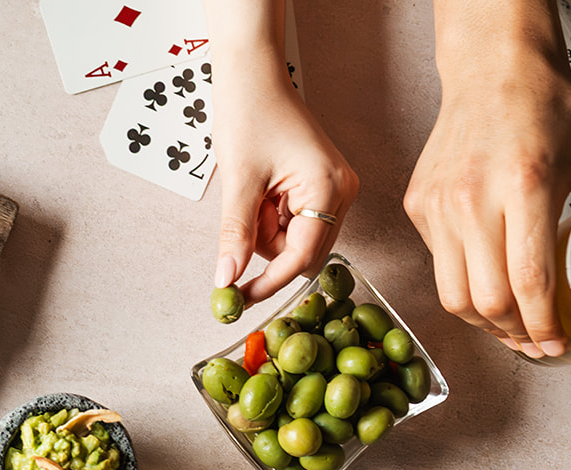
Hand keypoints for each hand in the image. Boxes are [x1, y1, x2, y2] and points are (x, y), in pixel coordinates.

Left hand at [211, 68, 357, 305]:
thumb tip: (228, 279)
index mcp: (329, 188)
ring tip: (253, 190)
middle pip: (303, 251)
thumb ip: (236, 234)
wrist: (252, 72)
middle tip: (244, 213)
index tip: (241, 297)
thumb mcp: (239, 180)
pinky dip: (273, 216)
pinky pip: (298, 221)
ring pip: (298, 239)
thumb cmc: (249, 110)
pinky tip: (263, 189)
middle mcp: (343, 191)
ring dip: (268, 228)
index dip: (269, 281)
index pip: (301, 257)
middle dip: (268, 244)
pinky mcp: (323, 185)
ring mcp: (336, 188)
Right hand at [405, 18, 570, 356]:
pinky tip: (490, 285)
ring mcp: (439, 203)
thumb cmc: (550, 106)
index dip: (543, 328)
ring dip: (484, 323)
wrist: (492, 67)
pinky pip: (440, 267)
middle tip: (537, 344)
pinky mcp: (419, 205)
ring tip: (510, 327)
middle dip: (515, 336)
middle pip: (486, 301)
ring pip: (453, 296)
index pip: (527, 282)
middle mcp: (473, 196)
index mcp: (525, 183)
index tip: (555, 347)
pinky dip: (465, 287)